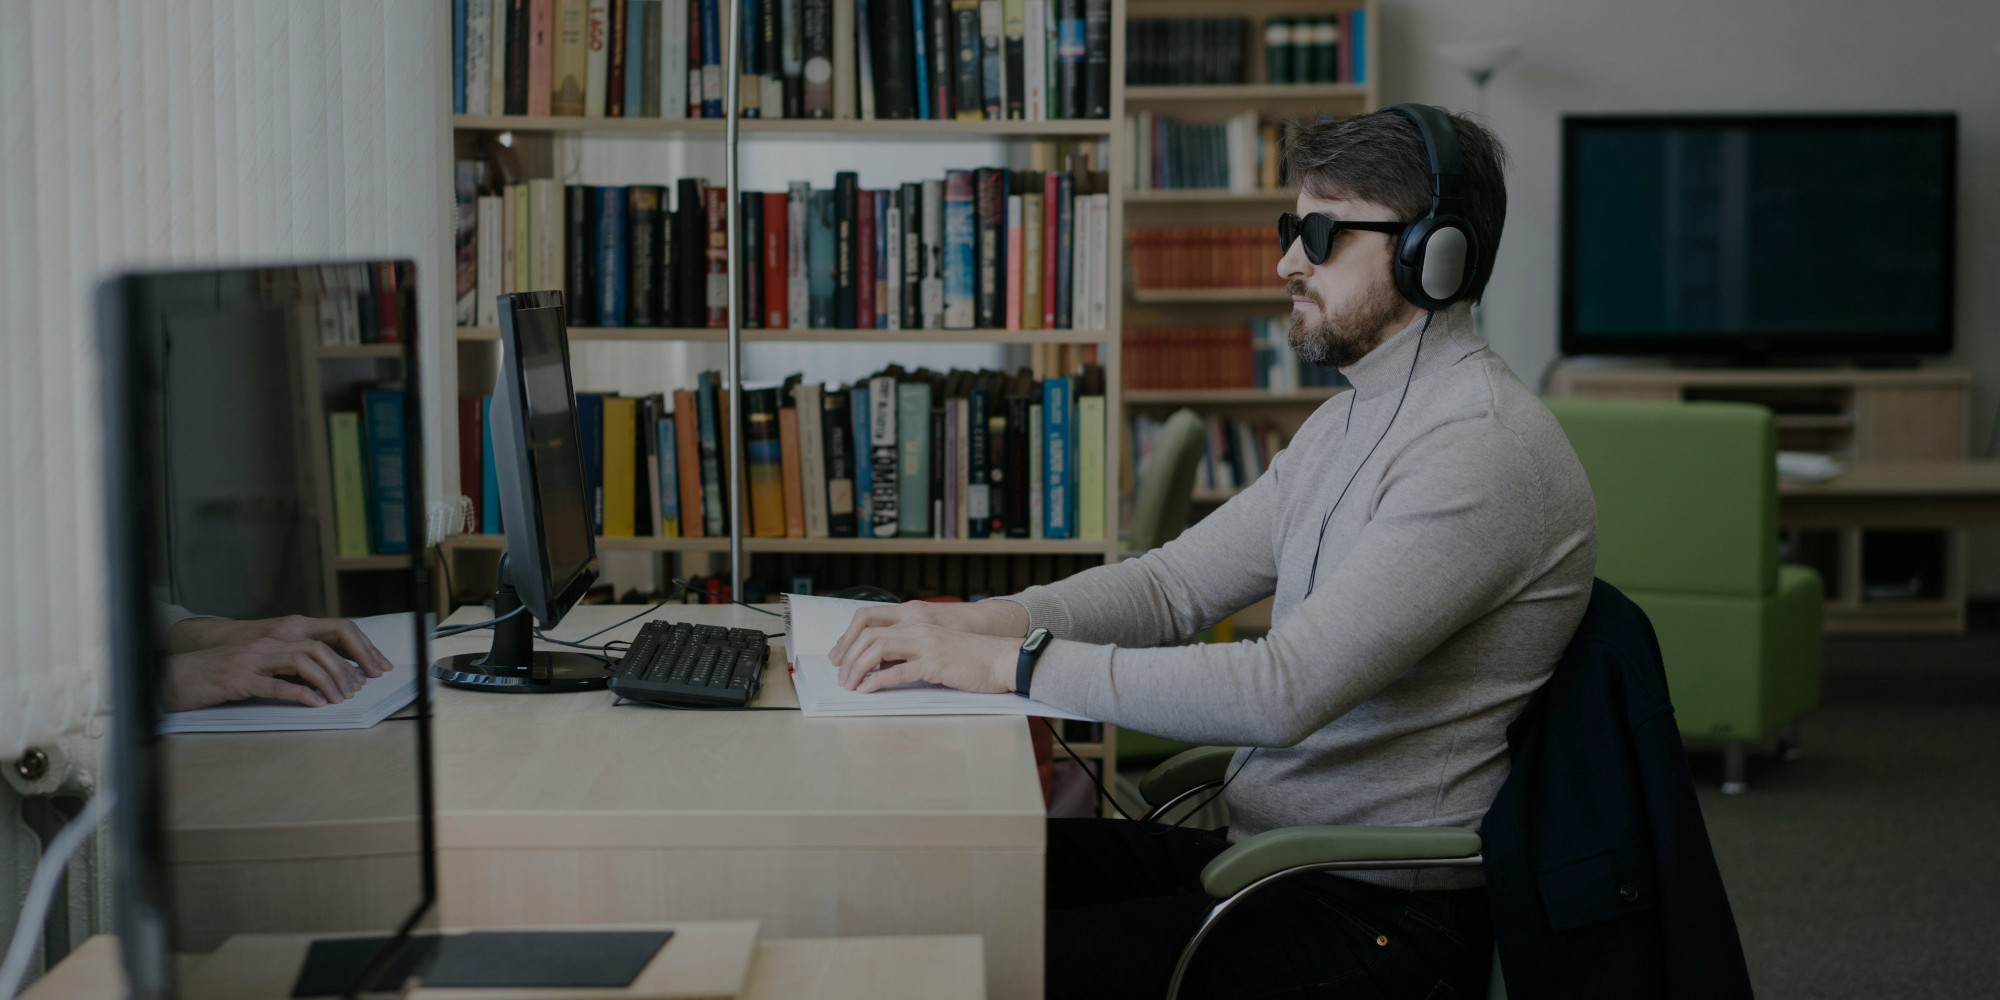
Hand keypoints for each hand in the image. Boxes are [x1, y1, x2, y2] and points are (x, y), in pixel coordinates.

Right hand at [161, 637, 370, 711]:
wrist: (178, 676)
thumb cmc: (221, 674)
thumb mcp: (260, 665)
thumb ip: (287, 668)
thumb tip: (324, 682)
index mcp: (274, 639)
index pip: (322, 639)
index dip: (347, 655)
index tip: (364, 674)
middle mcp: (266, 644)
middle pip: (318, 648)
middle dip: (342, 669)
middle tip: (355, 690)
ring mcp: (252, 661)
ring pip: (302, 662)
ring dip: (326, 681)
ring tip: (339, 698)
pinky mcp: (239, 680)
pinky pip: (275, 684)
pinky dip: (300, 694)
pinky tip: (315, 704)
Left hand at [828, 599, 1028, 668]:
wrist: (1003, 659)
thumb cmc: (972, 656)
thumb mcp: (935, 645)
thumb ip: (910, 649)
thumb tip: (883, 665)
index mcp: (916, 620)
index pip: (869, 619)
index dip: (848, 638)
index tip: (839, 658)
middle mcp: (917, 628)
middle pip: (867, 634)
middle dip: (847, 657)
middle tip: (840, 677)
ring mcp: (926, 644)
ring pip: (877, 650)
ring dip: (857, 669)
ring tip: (850, 686)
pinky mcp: (935, 664)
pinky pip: (898, 672)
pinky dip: (877, 682)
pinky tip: (868, 691)